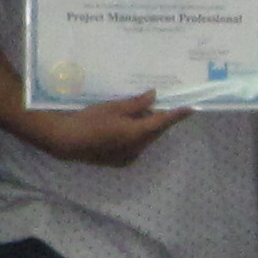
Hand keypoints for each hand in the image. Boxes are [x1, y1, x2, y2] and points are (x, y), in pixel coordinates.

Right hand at [33, 92, 192, 167]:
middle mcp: (137, 148)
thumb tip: (154, 97)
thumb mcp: (114, 107)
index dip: (177, 115)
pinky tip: (126, 126)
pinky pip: (136, 146)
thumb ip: (137, 103)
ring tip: (139, 113)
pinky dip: (136, 136)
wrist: (66, 141)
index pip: (163, 122)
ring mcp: (129, 157)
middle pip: (155, 132)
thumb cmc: (89, 120)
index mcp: (137, 134)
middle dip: (159, 119)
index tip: (191, 109)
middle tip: (160, 104)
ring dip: (147, 127)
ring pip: (145, 139)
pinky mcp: (120, 161)